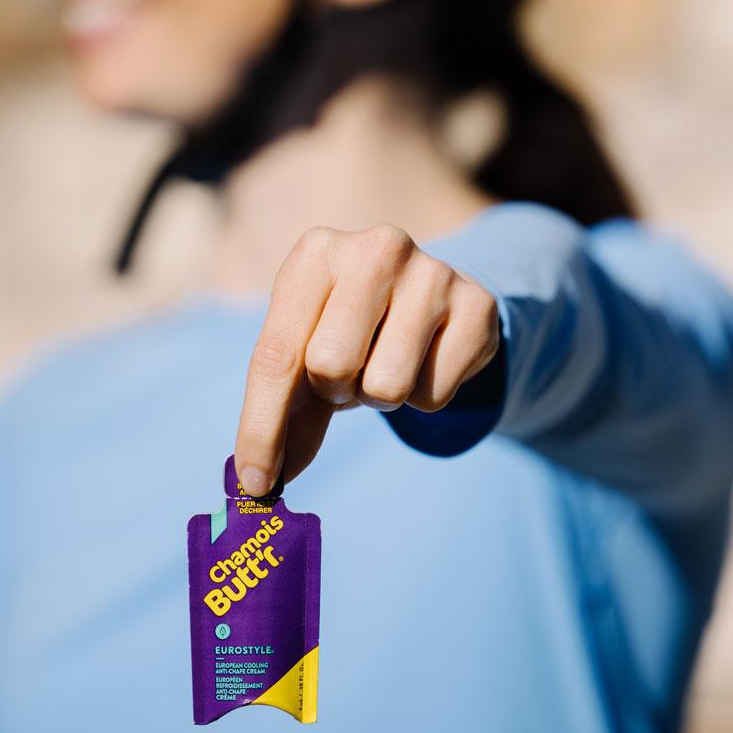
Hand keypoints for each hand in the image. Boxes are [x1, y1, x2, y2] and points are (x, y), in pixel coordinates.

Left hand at [233, 223, 500, 495]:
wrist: (431, 296)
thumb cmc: (350, 329)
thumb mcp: (305, 353)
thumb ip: (281, 415)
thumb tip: (260, 484)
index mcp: (315, 253)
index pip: (275, 354)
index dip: (261, 427)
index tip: (255, 483)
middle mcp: (375, 248)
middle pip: (329, 367)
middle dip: (334, 389)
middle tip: (348, 371)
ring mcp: (432, 273)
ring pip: (386, 386)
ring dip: (380, 394)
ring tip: (386, 361)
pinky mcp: (478, 306)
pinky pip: (434, 395)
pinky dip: (423, 395)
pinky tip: (426, 358)